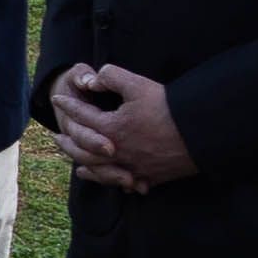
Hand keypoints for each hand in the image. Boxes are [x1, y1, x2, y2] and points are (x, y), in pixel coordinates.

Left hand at [52, 64, 194, 192]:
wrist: (200, 133)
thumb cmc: (168, 107)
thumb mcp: (137, 84)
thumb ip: (112, 76)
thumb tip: (95, 78)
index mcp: (110, 129)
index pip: (81, 115)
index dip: (68, 104)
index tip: (57, 98)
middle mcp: (116, 152)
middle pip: (83, 149)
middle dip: (68, 141)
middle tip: (57, 135)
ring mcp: (132, 167)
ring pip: (99, 170)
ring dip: (84, 164)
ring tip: (75, 162)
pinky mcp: (149, 176)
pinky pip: (122, 182)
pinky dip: (110, 180)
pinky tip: (107, 178)